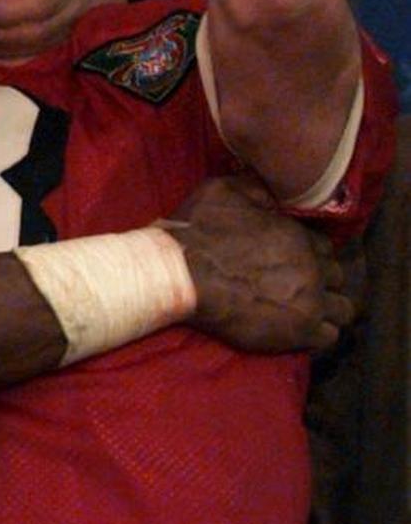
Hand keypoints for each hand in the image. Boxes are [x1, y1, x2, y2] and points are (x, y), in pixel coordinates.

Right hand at [175, 175, 352, 352]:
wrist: (181, 274)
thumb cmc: (198, 231)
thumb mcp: (224, 190)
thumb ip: (255, 187)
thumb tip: (271, 190)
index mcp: (297, 235)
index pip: (325, 247)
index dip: (311, 254)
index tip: (295, 260)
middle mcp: (312, 267)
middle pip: (337, 276)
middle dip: (321, 280)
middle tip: (299, 286)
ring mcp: (310, 302)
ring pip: (343, 309)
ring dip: (327, 308)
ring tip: (305, 310)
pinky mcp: (300, 332)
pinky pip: (329, 337)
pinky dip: (318, 333)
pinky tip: (300, 329)